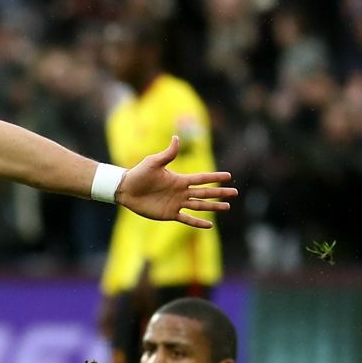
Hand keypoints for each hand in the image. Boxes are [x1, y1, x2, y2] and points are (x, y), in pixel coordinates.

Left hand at [116, 136, 236, 228]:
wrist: (125, 189)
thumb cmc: (139, 174)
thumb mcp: (154, 162)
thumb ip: (168, 154)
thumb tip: (177, 138)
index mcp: (180, 179)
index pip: (202, 178)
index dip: (215, 177)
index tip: (229, 176)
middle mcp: (181, 192)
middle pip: (205, 193)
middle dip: (220, 193)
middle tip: (235, 193)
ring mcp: (176, 203)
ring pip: (199, 206)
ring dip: (213, 207)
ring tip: (227, 207)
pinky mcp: (169, 214)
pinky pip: (186, 218)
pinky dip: (197, 222)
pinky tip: (209, 224)